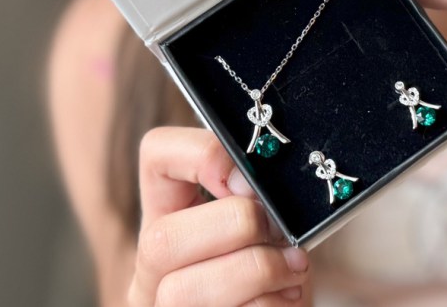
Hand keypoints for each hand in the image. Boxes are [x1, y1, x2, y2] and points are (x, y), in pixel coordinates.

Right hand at [127, 127, 310, 305]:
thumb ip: (259, 193)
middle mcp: (153, 266)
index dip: (200, 155)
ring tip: (294, 267)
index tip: (247, 179)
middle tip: (279, 230)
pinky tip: (287, 297)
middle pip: (161, 237)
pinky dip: (268, 306)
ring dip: (256, 273)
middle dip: (237, 225)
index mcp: (166, 214)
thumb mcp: (268, 218)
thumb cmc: (281, 262)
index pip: (156, 154)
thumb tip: (259, 180)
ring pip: (181, 291)